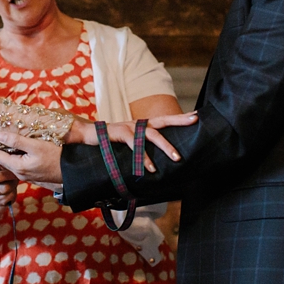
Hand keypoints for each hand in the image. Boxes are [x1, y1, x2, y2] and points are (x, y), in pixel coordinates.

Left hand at [0, 133, 62, 184]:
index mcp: (17, 166)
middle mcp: (20, 173)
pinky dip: (11, 157)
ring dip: (0, 154)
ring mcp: (27, 175)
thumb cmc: (56, 158)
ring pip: (9, 163)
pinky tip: (13, 152)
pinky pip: (18, 164)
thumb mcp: (36, 146)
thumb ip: (17, 141)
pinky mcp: (34, 174)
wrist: (73, 174)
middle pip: (0, 161)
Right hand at [64, 112, 197, 171]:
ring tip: (178, 158)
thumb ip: (142, 147)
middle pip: (163, 121)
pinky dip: (144, 158)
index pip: (165, 120)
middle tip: (194, 121)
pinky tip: (151, 168)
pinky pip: (135, 145)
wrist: (87, 135)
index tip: (196, 115)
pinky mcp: (120, 134)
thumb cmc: (110, 142)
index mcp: (142, 125)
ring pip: (152, 135)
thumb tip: (157, 161)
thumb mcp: (129, 142)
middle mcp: (138, 124)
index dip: (180, 117)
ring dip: (166, 146)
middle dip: (179, 121)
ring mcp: (129, 127)